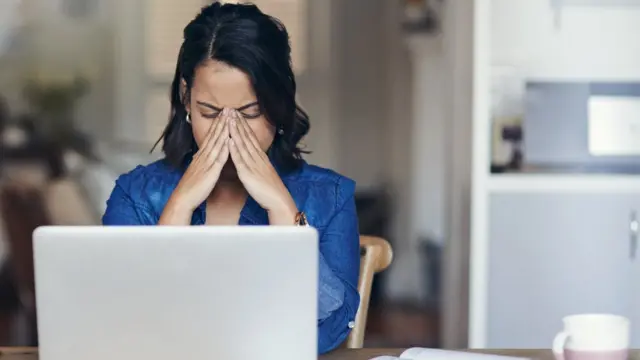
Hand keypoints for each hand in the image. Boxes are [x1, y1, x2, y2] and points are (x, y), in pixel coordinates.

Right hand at [160, 109, 230, 223]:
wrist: (184, 198)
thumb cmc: (192, 187)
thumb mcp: (198, 170)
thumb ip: (203, 161)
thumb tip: (206, 155)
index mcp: (202, 156)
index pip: (211, 136)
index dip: (218, 124)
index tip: (224, 113)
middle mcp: (204, 156)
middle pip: (214, 135)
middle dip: (221, 121)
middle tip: (228, 109)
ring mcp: (207, 162)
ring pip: (217, 143)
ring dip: (223, 130)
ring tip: (229, 118)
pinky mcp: (210, 171)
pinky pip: (218, 158)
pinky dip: (224, 148)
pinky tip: (229, 140)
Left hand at [228, 110, 297, 224]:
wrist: (278, 200)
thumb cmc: (270, 190)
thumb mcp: (264, 172)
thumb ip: (257, 164)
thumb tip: (252, 158)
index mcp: (260, 157)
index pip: (251, 137)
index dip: (244, 125)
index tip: (237, 114)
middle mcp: (257, 158)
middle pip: (247, 137)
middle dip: (239, 123)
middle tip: (231, 110)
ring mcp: (253, 164)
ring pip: (243, 145)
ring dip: (236, 131)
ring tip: (229, 119)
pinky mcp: (248, 174)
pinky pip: (240, 159)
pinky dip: (235, 149)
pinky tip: (230, 140)